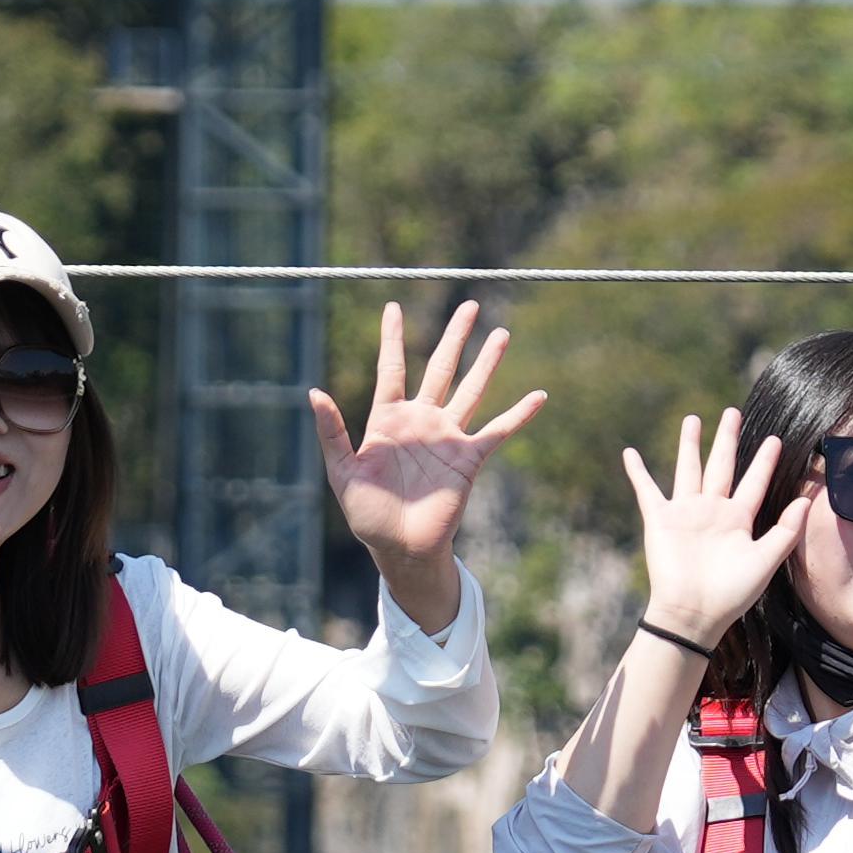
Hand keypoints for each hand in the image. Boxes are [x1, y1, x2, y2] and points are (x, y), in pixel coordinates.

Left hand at [303, 301, 542, 625]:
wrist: (400, 547)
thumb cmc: (368, 513)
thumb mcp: (342, 472)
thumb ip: (332, 432)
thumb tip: (313, 391)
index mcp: (388, 420)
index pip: (391, 369)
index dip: (392, 338)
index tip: (393, 307)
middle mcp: (421, 422)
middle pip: (440, 368)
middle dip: (455, 337)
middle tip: (469, 304)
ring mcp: (448, 438)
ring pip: (471, 389)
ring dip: (487, 362)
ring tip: (501, 332)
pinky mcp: (469, 459)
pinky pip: (498, 431)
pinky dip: (519, 414)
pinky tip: (539, 396)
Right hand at [617, 410, 805, 645]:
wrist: (693, 613)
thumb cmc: (731, 594)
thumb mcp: (765, 562)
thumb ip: (786, 531)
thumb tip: (806, 500)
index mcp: (738, 520)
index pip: (754, 482)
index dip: (765, 461)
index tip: (776, 440)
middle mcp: (712, 511)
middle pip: (721, 465)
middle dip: (727, 440)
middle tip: (733, 412)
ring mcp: (685, 513)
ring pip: (688, 469)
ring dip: (690, 444)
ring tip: (693, 419)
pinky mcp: (660, 520)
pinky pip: (646, 490)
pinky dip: (637, 472)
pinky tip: (629, 453)